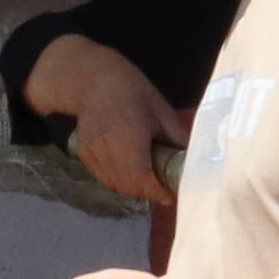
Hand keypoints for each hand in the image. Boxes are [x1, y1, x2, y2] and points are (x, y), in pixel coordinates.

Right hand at [25, 35, 184, 206]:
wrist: (93, 81)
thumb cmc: (133, 91)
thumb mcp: (161, 111)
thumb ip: (177, 138)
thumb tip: (194, 160)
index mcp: (130, 137)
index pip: (142, 179)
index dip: (157, 193)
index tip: (169, 197)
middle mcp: (108, 148)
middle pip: (128, 187)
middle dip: (147, 192)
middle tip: (161, 186)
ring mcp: (93, 152)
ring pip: (114, 185)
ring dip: (132, 188)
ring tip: (145, 179)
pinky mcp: (84, 154)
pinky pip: (103, 178)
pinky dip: (117, 181)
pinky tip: (128, 170)